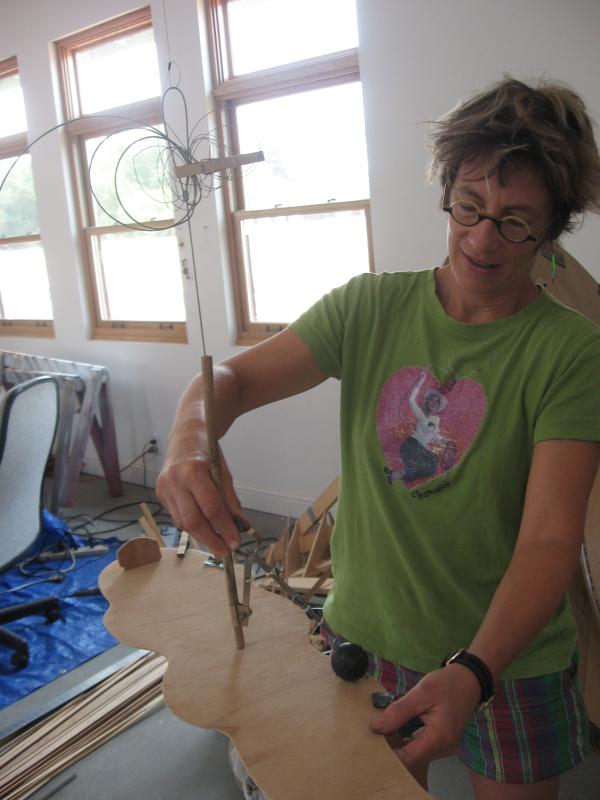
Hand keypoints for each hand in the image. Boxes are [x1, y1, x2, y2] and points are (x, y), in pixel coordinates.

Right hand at [156, 434, 247, 557]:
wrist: (185, 435)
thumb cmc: (207, 451)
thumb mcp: (224, 472)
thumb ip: (230, 500)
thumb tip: (240, 526)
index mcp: (193, 471)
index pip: (210, 508)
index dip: (224, 528)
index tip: (235, 542)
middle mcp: (175, 480)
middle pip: (193, 520)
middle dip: (211, 540)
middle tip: (225, 552)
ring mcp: (164, 487)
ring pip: (182, 522)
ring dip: (201, 535)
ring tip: (217, 543)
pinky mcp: (160, 493)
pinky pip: (177, 516)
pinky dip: (191, 525)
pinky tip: (203, 528)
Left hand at [369, 664, 480, 770]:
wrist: (469, 680)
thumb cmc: (447, 684)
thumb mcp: (421, 693)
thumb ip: (398, 711)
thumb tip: (376, 727)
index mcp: (439, 739)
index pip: (408, 758)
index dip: (388, 749)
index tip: (375, 734)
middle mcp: (443, 749)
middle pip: (410, 757)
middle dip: (392, 743)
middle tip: (380, 724)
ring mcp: (443, 748)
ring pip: (414, 752)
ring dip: (399, 739)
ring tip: (390, 720)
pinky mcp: (441, 742)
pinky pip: (420, 746)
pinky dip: (407, 736)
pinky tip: (401, 722)